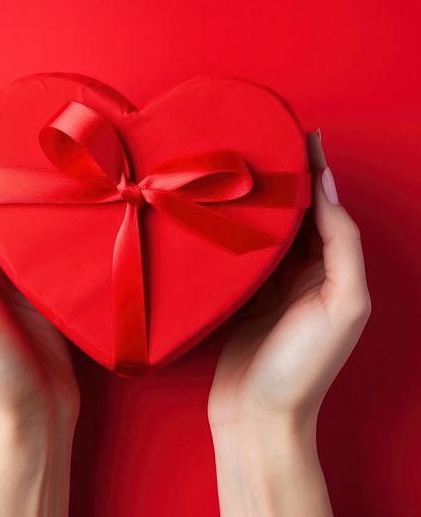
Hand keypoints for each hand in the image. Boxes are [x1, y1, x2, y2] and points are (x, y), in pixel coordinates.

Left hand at [0, 127, 78, 516]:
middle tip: (26, 121)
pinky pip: (48, 233)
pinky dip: (55, 210)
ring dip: (31, 181)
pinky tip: (73, 186)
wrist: (33, 412)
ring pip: (19, 210)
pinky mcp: (48, 277)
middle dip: (1, 160)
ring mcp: (14, 267)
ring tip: (51, 143)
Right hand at [208, 130, 370, 516]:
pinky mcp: (235, 301)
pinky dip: (227, 233)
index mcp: (333, 271)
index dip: (314, 171)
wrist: (256, 418)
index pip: (324, 208)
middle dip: (279, 180)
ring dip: (250, 203)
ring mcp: (266, 288)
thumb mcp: (341, 303)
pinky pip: (233, 257)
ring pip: (261, 233)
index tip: (297, 133)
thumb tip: (327, 190)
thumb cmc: (302, 368)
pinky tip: (211, 214)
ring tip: (231, 168)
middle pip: (291, 216)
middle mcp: (302, 275)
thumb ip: (341, 246)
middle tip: (257, 141)